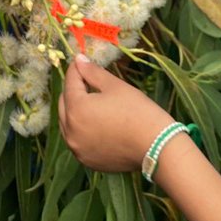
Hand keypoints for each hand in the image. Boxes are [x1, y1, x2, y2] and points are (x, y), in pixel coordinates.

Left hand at [58, 55, 174, 171]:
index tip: (81, 61)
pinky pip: (77, 140)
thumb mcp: (115, 86)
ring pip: (67, 124)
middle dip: (73, 90)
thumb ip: (92, 72)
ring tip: (91, 102)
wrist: (156, 146)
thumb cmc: (137, 111)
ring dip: (74, 111)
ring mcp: (77, 148)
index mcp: (76, 109)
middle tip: (86, 81)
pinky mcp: (86, 160)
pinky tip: (95, 123)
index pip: (70, 82)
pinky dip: (81, 130)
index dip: (76, 69)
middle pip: (64, 104)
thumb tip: (79, 60)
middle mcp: (70, 131)